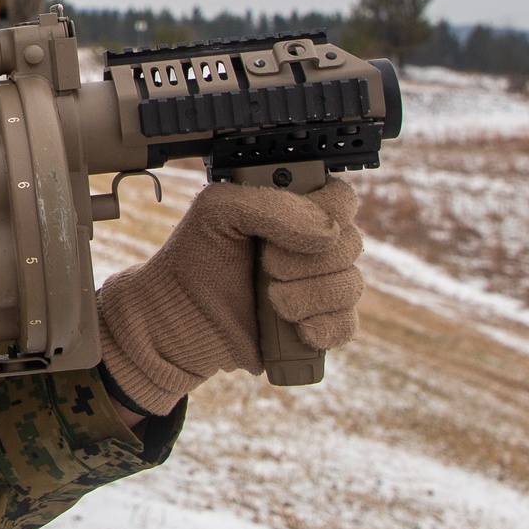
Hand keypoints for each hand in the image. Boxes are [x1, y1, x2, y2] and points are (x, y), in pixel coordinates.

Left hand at [96, 179, 363, 414]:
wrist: (178, 316)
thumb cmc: (195, 255)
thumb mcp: (218, 209)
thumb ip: (271, 206)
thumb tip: (327, 232)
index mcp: (297, 207)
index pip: (342, 200)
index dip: (325, 216)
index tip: (282, 235)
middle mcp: (315, 244)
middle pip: (350, 244)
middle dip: (305, 262)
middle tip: (266, 267)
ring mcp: (319, 285)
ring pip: (350, 286)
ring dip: (309, 296)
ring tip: (271, 300)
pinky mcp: (317, 325)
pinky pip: (346, 326)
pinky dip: (324, 328)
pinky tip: (297, 328)